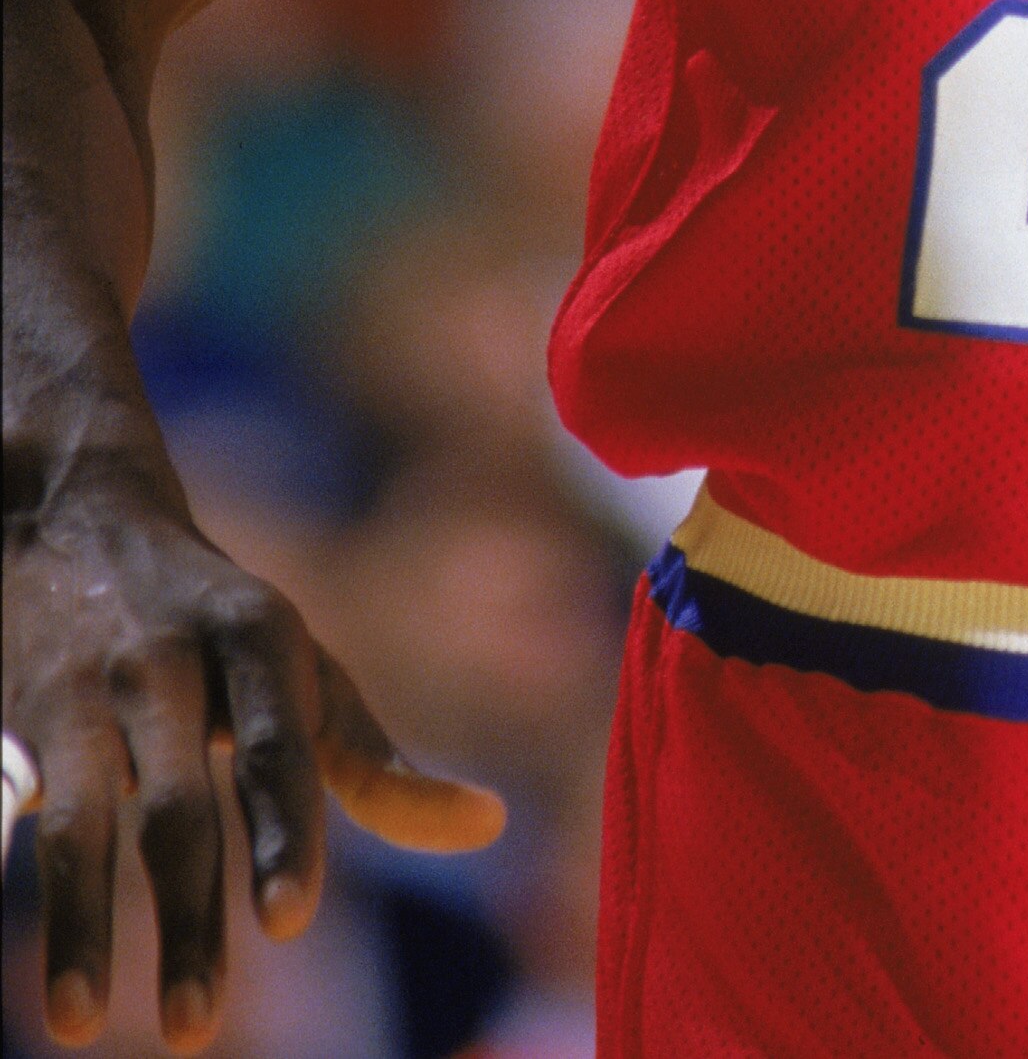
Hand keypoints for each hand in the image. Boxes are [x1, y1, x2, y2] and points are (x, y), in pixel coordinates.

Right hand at [4, 451, 503, 1050]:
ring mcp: (83, 687)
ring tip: (85, 1023)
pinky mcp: (14, 714)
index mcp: (258, 640)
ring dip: (81, 928)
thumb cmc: (214, 619)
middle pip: (179, 807)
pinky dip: (12, 864)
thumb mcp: (299, 667)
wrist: (75, 513)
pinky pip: (11, 808)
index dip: (283, 833)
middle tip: (195, 1033)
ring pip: (81, 822)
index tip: (288, 922)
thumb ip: (372, 759)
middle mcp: (170, 659)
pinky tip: (18, 966)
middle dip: (187, 920)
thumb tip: (488, 823)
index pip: (277, 747)